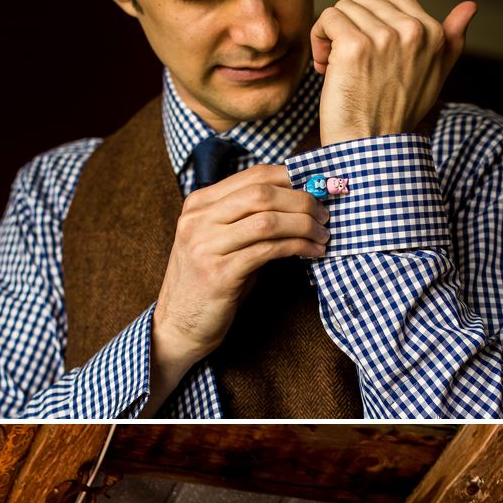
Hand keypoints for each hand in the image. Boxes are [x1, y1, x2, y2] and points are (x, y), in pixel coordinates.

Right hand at [149, 166, 329, 393]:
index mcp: (198, 204)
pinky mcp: (218, 274)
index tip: (318, 187)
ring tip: (322, 235)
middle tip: (324, 215)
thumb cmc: (209, 282)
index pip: (253, 175)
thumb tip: (301, 201)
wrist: (178, 326)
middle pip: (262, 193)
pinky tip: (311, 252)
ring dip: (304, 225)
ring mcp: (205, 247)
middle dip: (302, 201)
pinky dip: (297, 247)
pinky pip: (268, 250)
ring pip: (267, 221)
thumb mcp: (221, 241)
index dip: (292, 176)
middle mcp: (198, 220)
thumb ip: (249, 218)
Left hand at [313, 0, 475, 143]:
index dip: (372, 19)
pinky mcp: (354, 45)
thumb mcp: (435, 73)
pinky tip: (325, 66)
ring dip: (332, 35)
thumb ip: (452, 39)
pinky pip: (327, 18)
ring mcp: (384, 37)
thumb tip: (469, 7)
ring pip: (343, 8)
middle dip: (352, 26)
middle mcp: (413, 31)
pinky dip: (319, 40)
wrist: (370, 146)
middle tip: (351, 61)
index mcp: (433, 33)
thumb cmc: (397, 111)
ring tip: (338, 66)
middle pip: (364, 0)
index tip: (370, 50)